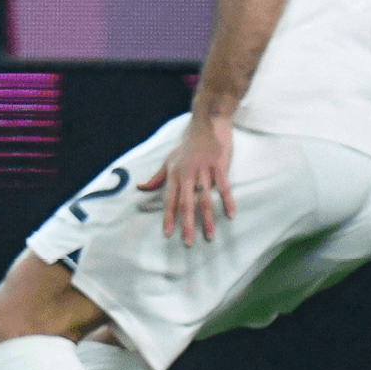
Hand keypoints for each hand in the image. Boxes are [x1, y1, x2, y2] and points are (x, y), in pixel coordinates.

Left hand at [138, 113, 234, 244]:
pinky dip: (227, 201)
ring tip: (209, 236)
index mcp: (175, 175)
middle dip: (187, 225)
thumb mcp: (168, 161)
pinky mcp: (218, 166)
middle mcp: (188, 174)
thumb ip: (156, 178)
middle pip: (186, 204)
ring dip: (208, 219)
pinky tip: (230, 215)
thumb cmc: (185, 147)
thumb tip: (139, 188)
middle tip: (187, 243)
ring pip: (205, 199)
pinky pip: (224, 187)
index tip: (167, 234)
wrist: (204, 126)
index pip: (169, 200)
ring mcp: (204, 170)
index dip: (168, 217)